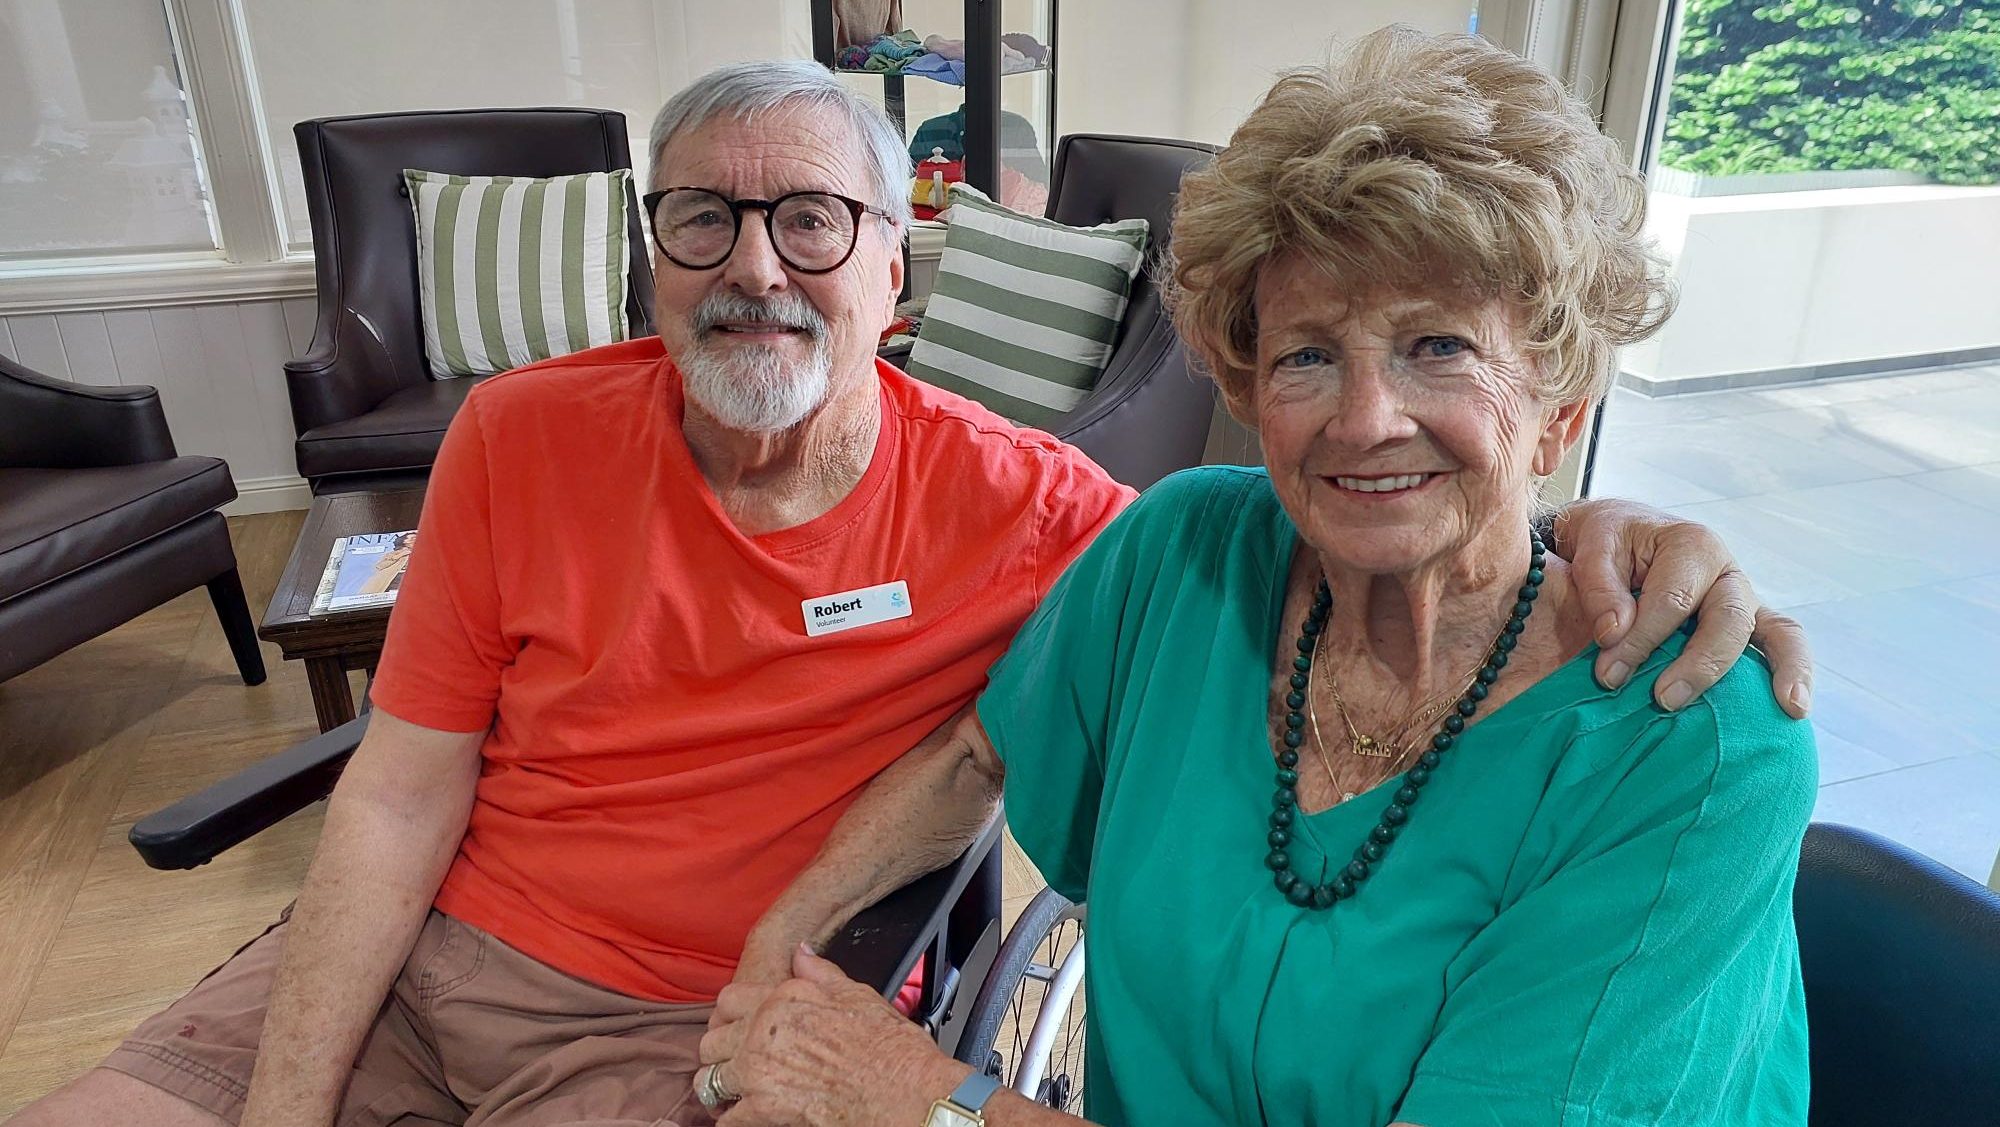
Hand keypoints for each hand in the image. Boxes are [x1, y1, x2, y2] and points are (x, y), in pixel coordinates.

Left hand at [700, 945, 965, 1126]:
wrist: (907, 1093)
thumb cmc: (891, 1049)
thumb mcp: (858, 995)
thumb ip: (820, 973)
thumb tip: (801, 953)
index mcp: (783, 999)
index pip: (728, 1000)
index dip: (729, 1018)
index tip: (736, 1031)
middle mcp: (763, 1031)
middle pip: (711, 1042)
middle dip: (721, 1056)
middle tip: (736, 1067)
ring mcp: (759, 1071)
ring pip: (709, 1080)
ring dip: (720, 1089)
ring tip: (737, 1095)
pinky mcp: (763, 1109)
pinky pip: (727, 1119)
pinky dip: (734, 1121)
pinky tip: (750, 1118)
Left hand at [1554, 499, 1811, 717]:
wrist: (1623, 537)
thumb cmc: (1609, 544)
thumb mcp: (1593, 548)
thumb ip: (1599, 587)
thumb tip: (1614, 632)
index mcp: (1691, 546)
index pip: (1673, 601)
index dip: (1640, 641)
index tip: (1608, 675)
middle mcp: (1727, 572)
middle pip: (1728, 619)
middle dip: (1697, 664)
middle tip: (1663, 699)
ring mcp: (1745, 599)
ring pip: (1777, 631)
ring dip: (1782, 670)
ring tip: (1789, 707)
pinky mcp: (1750, 624)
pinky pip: (1783, 643)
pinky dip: (1795, 672)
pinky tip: (1794, 707)